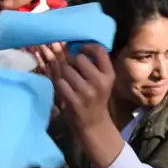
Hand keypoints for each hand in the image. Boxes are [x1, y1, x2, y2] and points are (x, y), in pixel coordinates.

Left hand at [45, 46, 121, 167]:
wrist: (93, 123)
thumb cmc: (97, 97)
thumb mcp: (103, 80)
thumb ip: (94, 64)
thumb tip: (74, 43)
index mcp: (108, 74)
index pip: (99, 50)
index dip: (87, 46)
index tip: (80, 49)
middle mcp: (99, 82)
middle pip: (79, 59)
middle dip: (71, 60)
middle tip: (70, 66)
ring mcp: (86, 92)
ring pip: (67, 70)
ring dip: (63, 72)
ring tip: (66, 77)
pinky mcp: (74, 101)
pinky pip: (60, 83)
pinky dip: (58, 83)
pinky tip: (62, 86)